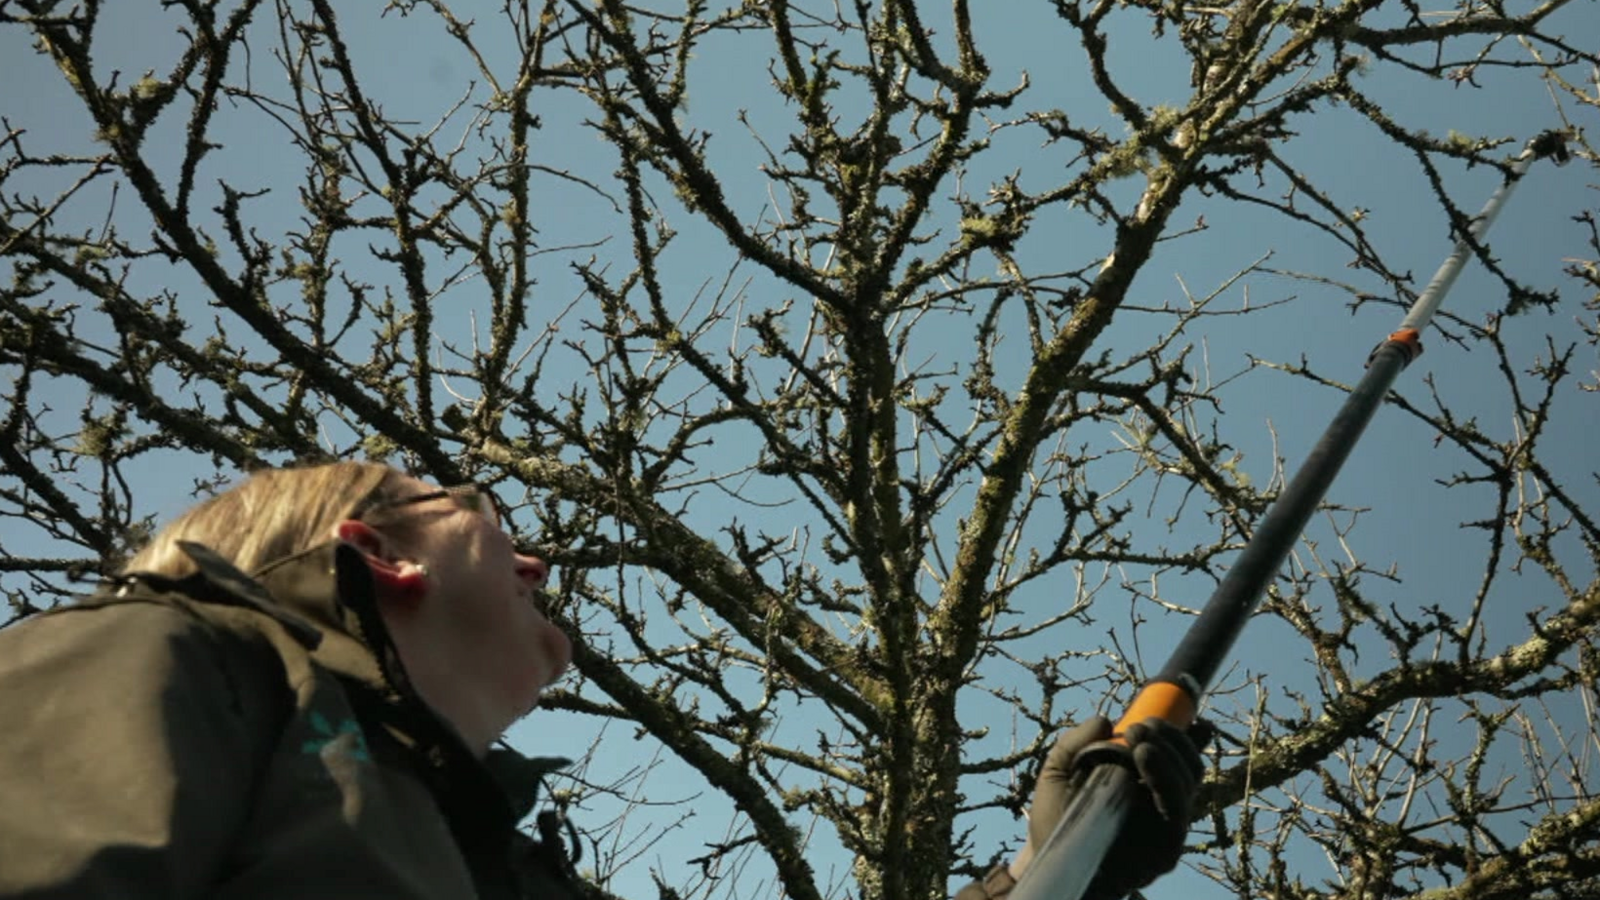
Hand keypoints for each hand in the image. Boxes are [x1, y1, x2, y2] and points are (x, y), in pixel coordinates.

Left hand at [1012, 715, 1203, 897]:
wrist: (1046, 860)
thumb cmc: (1056, 818)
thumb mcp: (1058, 771)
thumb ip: (1076, 742)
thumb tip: (1106, 720)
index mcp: (1147, 785)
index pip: (1179, 757)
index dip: (1186, 734)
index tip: (1175, 713)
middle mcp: (1162, 804)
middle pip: (1189, 764)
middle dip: (1170, 736)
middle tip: (1139, 726)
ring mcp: (1166, 826)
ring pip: (1189, 780)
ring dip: (1168, 751)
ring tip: (1139, 738)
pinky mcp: (1167, 849)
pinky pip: (1179, 811)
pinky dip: (1167, 780)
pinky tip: (1144, 757)